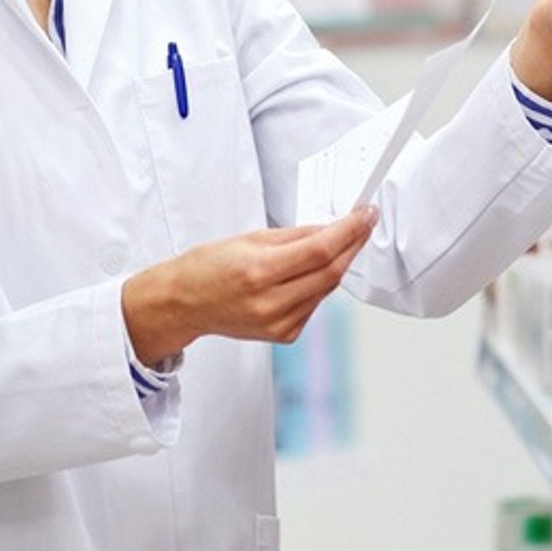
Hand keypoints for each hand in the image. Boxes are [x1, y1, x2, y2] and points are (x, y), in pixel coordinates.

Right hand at [121, 207, 376, 364]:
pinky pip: (315, 305)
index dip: (348, 231)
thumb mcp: (249, 238)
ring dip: (337, 264)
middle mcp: (270, 302)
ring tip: (338, 243)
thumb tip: (330, 229)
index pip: (319, 250)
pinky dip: (320, 285)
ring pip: (326, 290)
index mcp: (258, 271)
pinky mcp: (284, 335)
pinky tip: (310, 273)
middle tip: (363, 224)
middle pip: (330, 272)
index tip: (364, 215)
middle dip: (352, 245)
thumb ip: (294, 236)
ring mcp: (278, 323)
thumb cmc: (208, 267)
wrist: (186, 303)